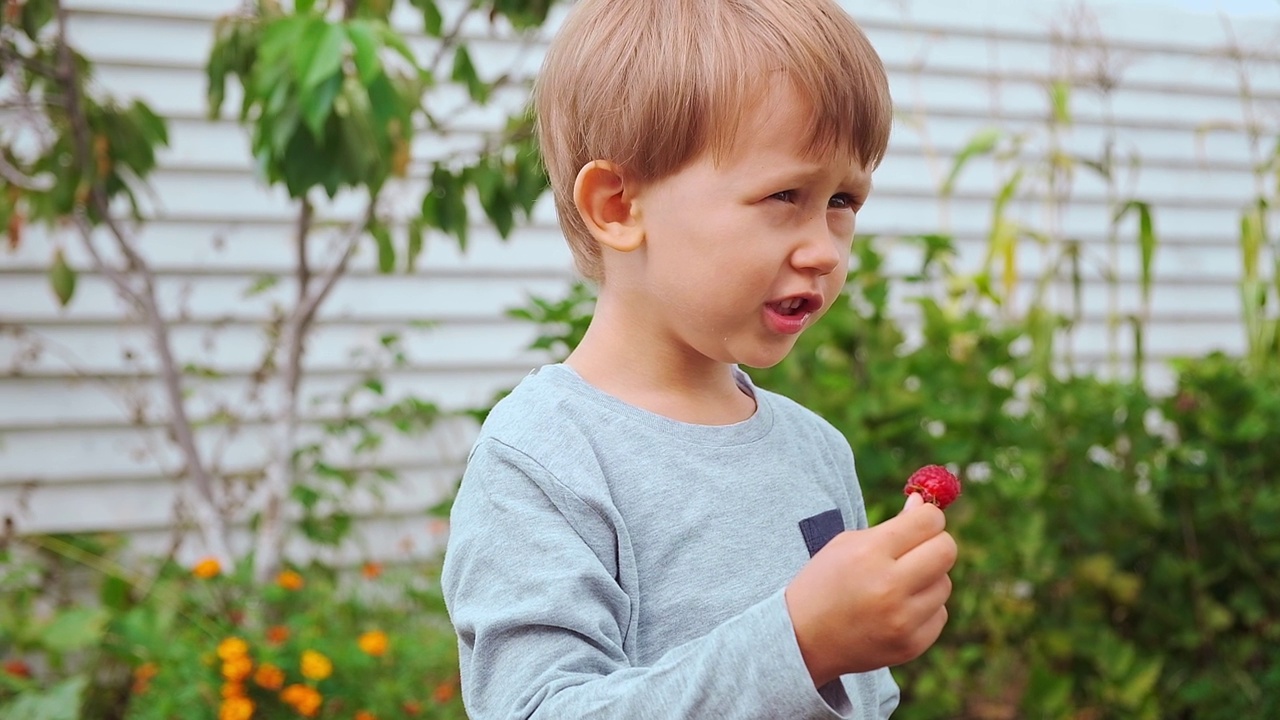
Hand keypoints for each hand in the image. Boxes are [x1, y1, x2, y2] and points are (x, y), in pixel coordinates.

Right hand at [784, 493, 956, 685]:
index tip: (920, 522)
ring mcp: (902, 620)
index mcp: (869, 553)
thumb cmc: (824, 583)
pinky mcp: (911, 645)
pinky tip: (896, 611)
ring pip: (945, 584)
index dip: (928, 517)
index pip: (929, 521)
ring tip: (897, 586)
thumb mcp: (846, 545)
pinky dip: (923, 609)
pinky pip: (939, 614)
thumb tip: (924, 505)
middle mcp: (889, 586)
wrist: (802, 640)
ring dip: (928, 580)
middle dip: (937, 544)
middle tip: (920, 549)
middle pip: (947, 550)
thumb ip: (891, 525)